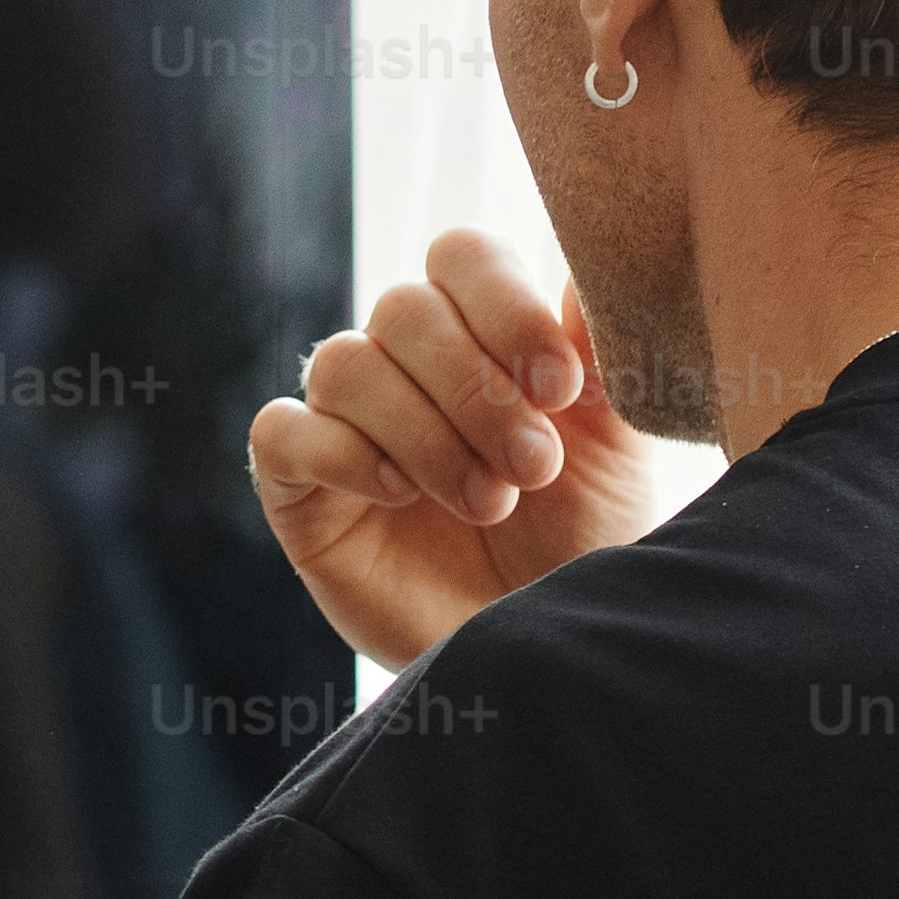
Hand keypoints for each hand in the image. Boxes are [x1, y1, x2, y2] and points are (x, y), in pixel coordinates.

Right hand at [249, 230, 675, 669]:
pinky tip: (400, 497)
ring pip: (345, 364)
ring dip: (424, 432)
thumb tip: (592, 263)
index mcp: (480, 332)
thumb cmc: (582, 540)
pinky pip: (283, 431)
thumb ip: (603, 352)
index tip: (559, 389)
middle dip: (476, 391)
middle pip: (403, 307)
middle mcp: (405, 364)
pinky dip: (345, 455)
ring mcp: (345, 421)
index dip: (504, 306)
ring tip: (487, 502)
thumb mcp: (615, 445)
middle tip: (534, 469)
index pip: (461, 256)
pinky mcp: (297, 486)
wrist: (542, 642)